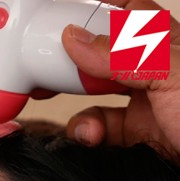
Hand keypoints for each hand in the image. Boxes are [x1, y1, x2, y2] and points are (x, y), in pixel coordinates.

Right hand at [61, 0, 179, 159]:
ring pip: (94, 93)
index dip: (95, 12)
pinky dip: (87, 133)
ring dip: (76, 102)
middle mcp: (154, 71)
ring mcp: (144, 105)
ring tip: (69, 103)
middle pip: (102, 53)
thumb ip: (123, 56)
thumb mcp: (172, 76)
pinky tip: (91, 136)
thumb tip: (74, 38)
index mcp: (168, 45)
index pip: (127, 13)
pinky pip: (99, 130)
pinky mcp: (136, 138)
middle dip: (71, 60)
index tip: (62, 20)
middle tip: (45, 66)